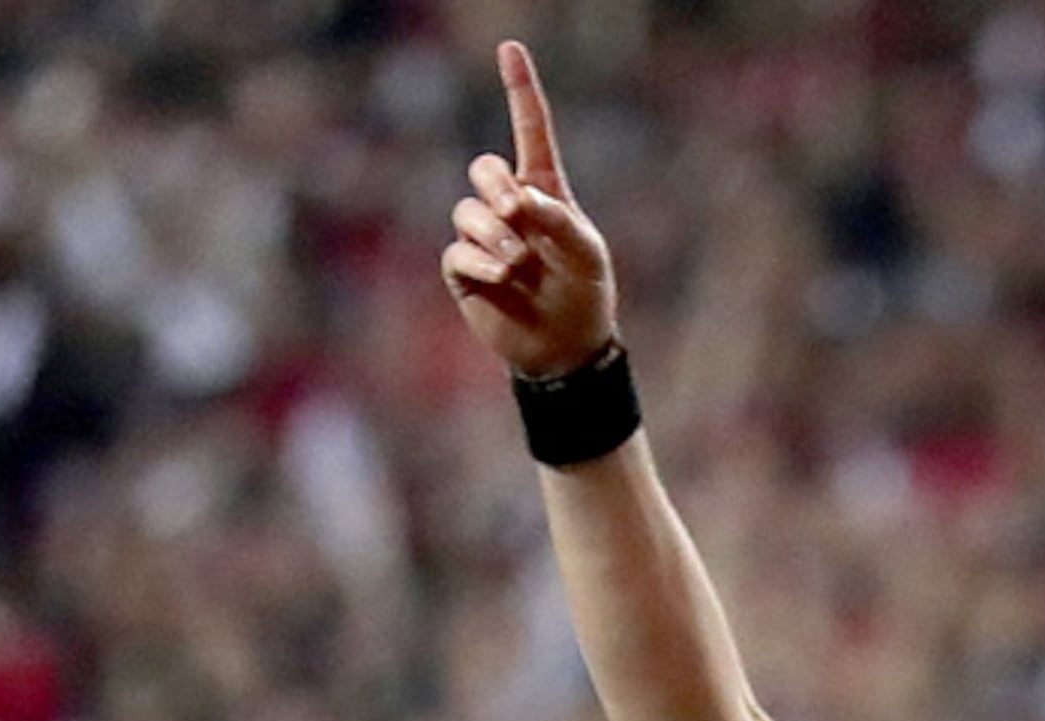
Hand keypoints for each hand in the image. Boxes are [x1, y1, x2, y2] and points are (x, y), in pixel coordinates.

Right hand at [442, 42, 618, 379]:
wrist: (565, 347)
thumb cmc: (585, 292)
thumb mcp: (587, 253)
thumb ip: (559, 220)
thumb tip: (519, 201)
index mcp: (544, 189)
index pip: (529, 128)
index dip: (519, 89)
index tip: (509, 48)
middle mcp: (509, 208)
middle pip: (485, 169)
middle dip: (496, 184)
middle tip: (517, 212)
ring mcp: (484, 239)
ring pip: (467, 212)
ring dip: (492, 232)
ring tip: (518, 262)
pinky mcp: (465, 272)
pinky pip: (457, 252)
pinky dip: (477, 259)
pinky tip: (500, 274)